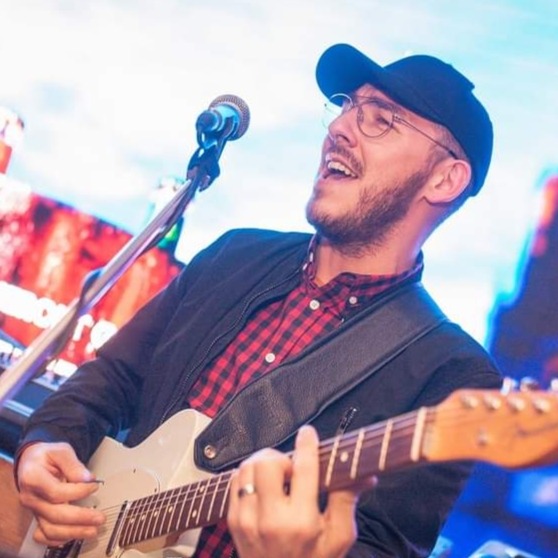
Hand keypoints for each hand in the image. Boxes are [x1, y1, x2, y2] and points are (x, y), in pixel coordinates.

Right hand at [17, 442, 104, 545]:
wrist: (32, 462)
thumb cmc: (47, 455)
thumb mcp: (61, 451)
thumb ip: (73, 464)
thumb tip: (88, 478)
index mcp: (33, 478)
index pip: (56, 492)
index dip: (78, 492)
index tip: (95, 485)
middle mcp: (30, 498)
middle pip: (55, 515)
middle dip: (80, 519)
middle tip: (100, 518)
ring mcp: (33, 510)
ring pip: (50, 529)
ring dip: (73, 533)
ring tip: (93, 531)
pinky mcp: (38, 517)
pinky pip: (44, 535)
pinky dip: (59, 539)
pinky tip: (76, 534)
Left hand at [227, 425, 374, 557]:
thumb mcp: (339, 537)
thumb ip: (347, 500)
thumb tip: (365, 474)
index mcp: (302, 522)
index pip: (303, 469)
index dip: (307, 445)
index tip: (308, 434)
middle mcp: (271, 520)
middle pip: (267, 463)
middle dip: (281, 458)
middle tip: (291, 470)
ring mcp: (248, 521)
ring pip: (247, 468)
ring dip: (263, 465)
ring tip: (277, 478)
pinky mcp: (233, 522)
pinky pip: (235, 481)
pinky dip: (248, 476)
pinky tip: (262, 487)